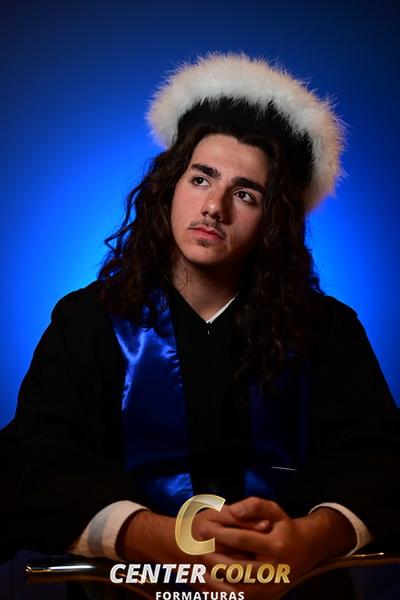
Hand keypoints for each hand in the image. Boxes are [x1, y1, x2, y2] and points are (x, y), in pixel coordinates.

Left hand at [198, 497, 356, 598]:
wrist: (307, 550)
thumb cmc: (285, 527)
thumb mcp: (275, 510)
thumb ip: (255, 506)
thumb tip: (234, 510)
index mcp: (276, 546)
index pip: (242, 540)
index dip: (220, 534)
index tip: (203, 529)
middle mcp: (275, 570)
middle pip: (238, 569)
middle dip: (214, 560)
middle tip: (198, 551)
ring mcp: (272, 588)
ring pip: (238, 590)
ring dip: (216, 582)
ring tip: (200, 570)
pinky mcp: (269, 598)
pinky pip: (243, 599)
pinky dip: (224, 595)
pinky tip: (210, 586)